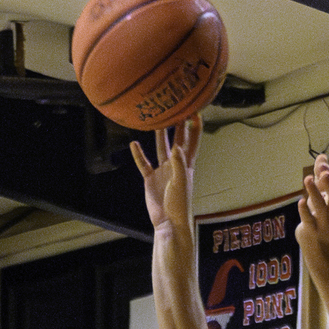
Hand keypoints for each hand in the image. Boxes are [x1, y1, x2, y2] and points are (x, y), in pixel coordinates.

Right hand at [130, 118, 200, 242]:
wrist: (168, 222)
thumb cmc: (179, 204)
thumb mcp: (181, 182)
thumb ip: (179, 164)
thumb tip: (177, 146)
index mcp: (187, 164)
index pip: (193, 140)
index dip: (195, 126)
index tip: (194, 109)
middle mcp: (175, 164)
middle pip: (177, 139)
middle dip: (177, 124)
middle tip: (175, 106)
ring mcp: (163, 170)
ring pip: (161, 147)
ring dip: (160, 134)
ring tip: (156, 119)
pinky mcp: (150, 178)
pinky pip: (143, 163)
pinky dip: (139, 154)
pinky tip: (134, 143)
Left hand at [295, 155, 328, 257]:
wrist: (316, 245)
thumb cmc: (319, 217)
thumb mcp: (321, 195)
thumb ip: (321, 176)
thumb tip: (322, 156)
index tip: (322, 164)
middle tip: (323, 172)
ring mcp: (322, 223)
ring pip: (321, 209)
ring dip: (315, 193)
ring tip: (307, 179)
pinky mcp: (311, 230)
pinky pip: (309, 220)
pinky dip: (305, 211)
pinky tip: (300, 201)